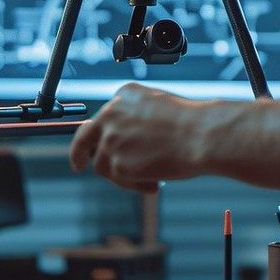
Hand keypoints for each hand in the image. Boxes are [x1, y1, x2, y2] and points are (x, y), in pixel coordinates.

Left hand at [69, 83, 200, 193]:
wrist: (201, 135)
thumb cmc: (190, 122)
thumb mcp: (158, 106)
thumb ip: (135, 118)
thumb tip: (124, 141)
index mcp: (123, 95)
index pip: (103, 117)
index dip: (102, 134)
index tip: (99, 142)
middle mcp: (111, 113)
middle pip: (85, 137)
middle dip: (79, 153)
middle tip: (78, 165)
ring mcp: (111, 139)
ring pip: (102, 164)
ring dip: (122, 175)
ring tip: (151, 176)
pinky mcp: (117, 164)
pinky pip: (119, 180)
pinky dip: (135, 185)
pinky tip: (154, 183)